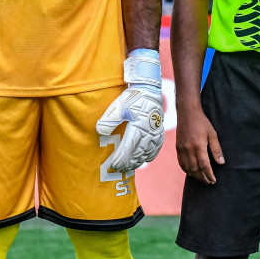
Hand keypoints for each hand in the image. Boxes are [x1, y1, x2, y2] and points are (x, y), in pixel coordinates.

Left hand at [95, 49, 164, 172]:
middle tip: (119, 169)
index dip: (121, 159)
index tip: (113, 165)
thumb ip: (109, 119)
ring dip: (138, 161)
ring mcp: (155, 133)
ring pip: (147, 152)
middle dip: (128, 163)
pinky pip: (157, 148)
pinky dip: (150, 155)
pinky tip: (144, 159)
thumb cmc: (132, 98)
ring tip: (129, 166)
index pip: (128, 148)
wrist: (149, 89)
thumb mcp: (118, 106)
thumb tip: (100, 131)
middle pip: (138, 153)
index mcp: (137, 127)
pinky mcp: (160, 131)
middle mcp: (148, 132)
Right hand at [176, 104, 223, 184]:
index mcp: (198, 146)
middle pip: (195, 169)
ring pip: (187, 168)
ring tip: (201, 179)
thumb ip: (216, 149)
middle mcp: (188, 149)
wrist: (187, 113)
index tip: (214, 180)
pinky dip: (186, 170)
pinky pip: (181, 163)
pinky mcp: (178, 148)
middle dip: (202, 178)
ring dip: (194, 176)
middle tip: (208, 182)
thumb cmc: (202, 122)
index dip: (209, 175)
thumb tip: (221, 163)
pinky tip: (191, 172)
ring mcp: (182, 149)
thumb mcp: (212, 134)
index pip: (204, 165)